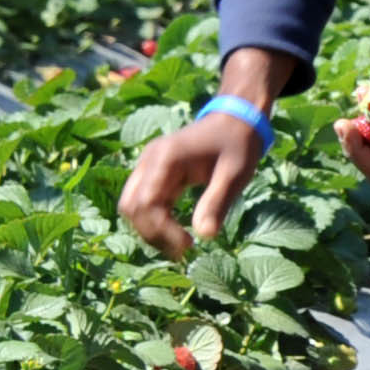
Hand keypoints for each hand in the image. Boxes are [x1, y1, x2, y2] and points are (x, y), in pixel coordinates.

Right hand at [118, 43, 300, 258]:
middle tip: (183, 250)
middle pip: (131, 207)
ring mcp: (147, 166)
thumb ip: (217, 203)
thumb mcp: (235, 174)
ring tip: (181, 245)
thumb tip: (205, 236)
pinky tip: (178, 233)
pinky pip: (143, 202)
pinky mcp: (153, 173)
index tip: (188, 246)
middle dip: (152, 233)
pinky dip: (155, 220)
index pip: (146, 203)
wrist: (237, 119)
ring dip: (151, 229)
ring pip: (132, 206)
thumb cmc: (239, 145)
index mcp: (165, 158)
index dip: (162, 230)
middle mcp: (148, 161)